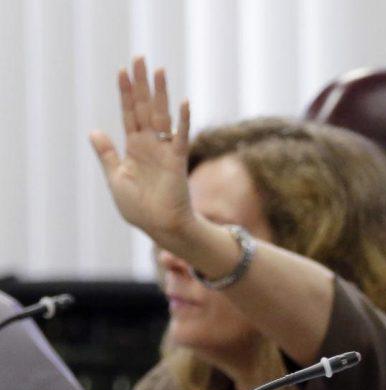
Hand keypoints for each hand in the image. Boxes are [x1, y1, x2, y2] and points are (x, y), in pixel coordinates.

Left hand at [89, 56, 194, 247]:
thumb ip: (107, 154)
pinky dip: (182, 121)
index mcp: (134, 148)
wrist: (160, 227)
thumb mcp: (116, 178)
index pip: (129, 114)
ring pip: (162, 116)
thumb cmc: (139, 208)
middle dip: (142, 84)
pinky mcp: (177, 161)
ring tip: (159, 70)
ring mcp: (165, 151)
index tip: (123, 71)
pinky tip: (183, 102)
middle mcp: (150, 145)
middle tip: (141, 58)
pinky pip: (180, 137)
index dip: (126, 93)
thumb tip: (94, 131)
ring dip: (161, 93)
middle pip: (146, 107)